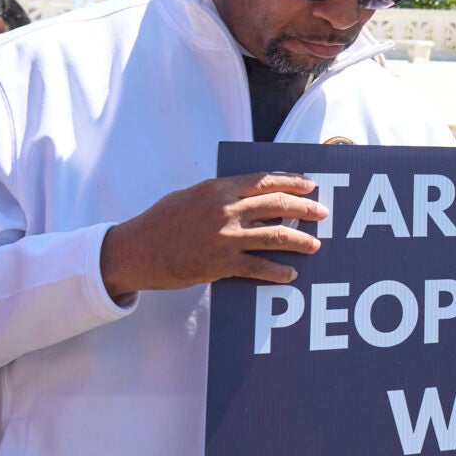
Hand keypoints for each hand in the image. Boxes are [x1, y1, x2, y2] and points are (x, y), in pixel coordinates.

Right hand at [97, 173, 329, 302]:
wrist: (134, 251)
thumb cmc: (160, 222)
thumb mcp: (189, 196)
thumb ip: (220, 194)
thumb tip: (250, 194)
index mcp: (217, 188)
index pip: (264, 181)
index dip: (291, 182)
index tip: (310, 184)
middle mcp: (224, 210)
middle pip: (277, 205)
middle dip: (305, 208)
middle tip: (322, 214)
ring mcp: (224, 237)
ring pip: (274, 236)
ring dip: (299, 240)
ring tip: (314, 245)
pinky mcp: (219, 264)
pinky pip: (258, 267)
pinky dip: (277, 272)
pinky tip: (290, 275)